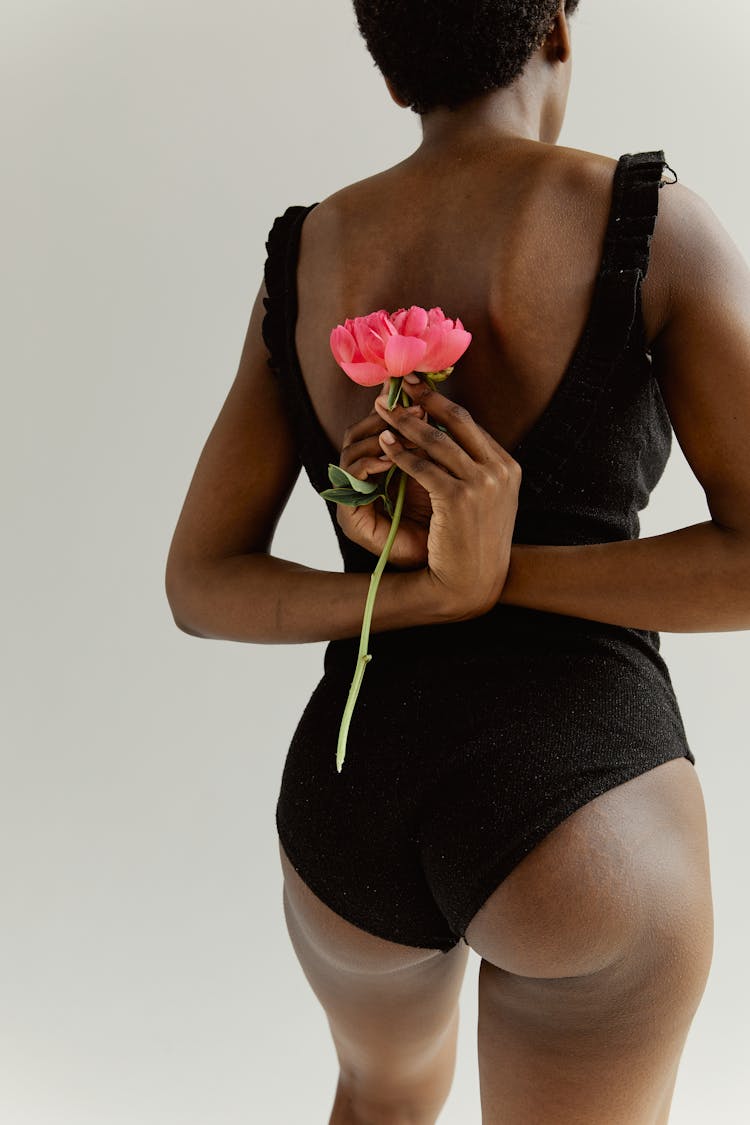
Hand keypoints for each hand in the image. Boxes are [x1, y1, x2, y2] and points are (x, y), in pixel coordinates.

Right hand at [336, 398, 433, 569]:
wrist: (450, 575)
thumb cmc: (452, 526)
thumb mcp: (446, 479)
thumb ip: (436, 449)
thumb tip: (439, 405)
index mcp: (382, 470)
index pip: (376, 427)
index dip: (395, 408)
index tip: (418, 393)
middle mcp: (362, 482)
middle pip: (357, 432)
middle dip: (388, 418)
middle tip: (414, 411)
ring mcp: (353, 499)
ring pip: (350, 449)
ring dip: (378, 437)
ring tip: (402, 433)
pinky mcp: (350, 518)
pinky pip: (350, 478)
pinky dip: (369, 463)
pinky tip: (389, 459)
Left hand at [373, 377, 521, 619]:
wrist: (472, 584)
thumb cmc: (472, 543)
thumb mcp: (484, 499)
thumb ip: (472, 468)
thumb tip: (441, 434)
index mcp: (507, 467)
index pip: (470, 425)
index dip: (440, 403)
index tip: (418, 389)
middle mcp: (499, 471)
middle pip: (456, 421)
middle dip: (424, 399)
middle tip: (399, 384)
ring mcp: (482, 484)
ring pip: (436, 441)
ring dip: (405, 423)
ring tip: (383, 411)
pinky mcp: (458, 498)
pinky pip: (422, 467)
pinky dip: (400, 453)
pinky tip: (385, 445)